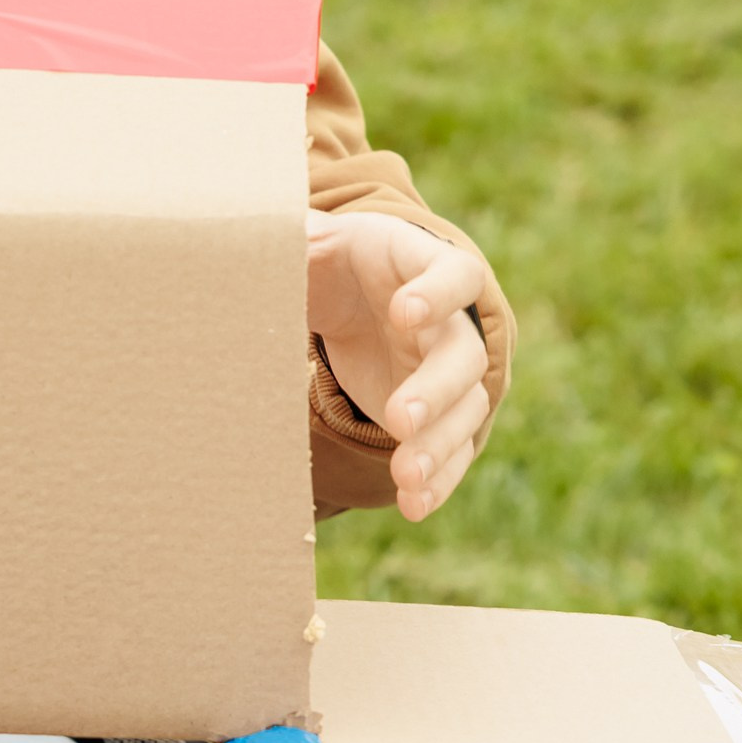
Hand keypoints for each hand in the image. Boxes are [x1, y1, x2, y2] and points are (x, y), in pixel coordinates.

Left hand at [305, 210, 491, 521]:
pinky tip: (414, 506)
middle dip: (436, 389)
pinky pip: (453, 450)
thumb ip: (301, 240)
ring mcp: (450, 371)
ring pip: (466, 409)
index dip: (437, 292)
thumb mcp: (317, 242)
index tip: (404, 312)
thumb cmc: (336, 260)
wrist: (357, 293)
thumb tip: (275, 236)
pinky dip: (439, 480)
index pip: (453, 273)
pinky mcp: (441, 415)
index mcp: (425, 266)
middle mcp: (452, 321)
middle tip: (399, 418)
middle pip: (463, 355)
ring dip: (439, 445)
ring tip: (405, 476)